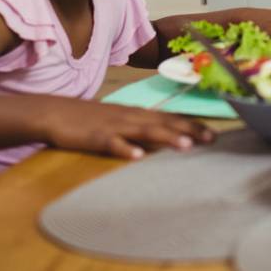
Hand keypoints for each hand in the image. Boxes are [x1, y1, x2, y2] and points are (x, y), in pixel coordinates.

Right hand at [42, 99, 214, 160]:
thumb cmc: (90, 119)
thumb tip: (165, 136)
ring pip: (144, 132)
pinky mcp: (96, 137)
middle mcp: (130, 117)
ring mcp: (114, 127)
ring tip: (186, 146)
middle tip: (213, 139)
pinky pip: (113, 144)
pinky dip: (125, 149)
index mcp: (137, 114)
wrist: (55, 113)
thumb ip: (141, 127)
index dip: (192, 124)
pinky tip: (138, 157)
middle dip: (189, 130)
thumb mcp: (120, 120)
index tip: (214, 133)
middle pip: (164, 123)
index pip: (170, 118)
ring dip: (166, 138)